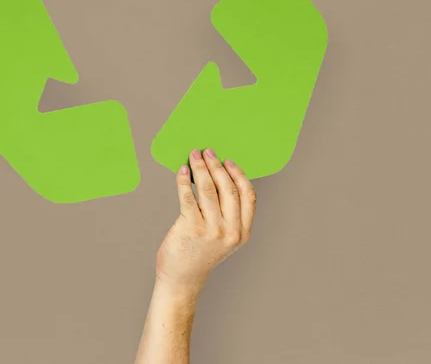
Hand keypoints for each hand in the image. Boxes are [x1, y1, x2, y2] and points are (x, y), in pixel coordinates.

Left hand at [155, 148, 256, 290]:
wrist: (182, 278)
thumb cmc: (200, 253)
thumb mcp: (224, 237)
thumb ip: (227, 214)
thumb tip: (218, 176)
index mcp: (242, 232)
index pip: (248, 196)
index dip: (238, 174)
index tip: (228, 160)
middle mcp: (230, 231)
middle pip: (228, 188)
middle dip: (217, 166)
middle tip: (207, 152)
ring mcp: (211, 230)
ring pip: (209, 189)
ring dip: (200, 167)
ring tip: (194, 155)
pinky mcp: (191, 227)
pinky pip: (188, 196)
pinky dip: (184, 180)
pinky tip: (182, 171)